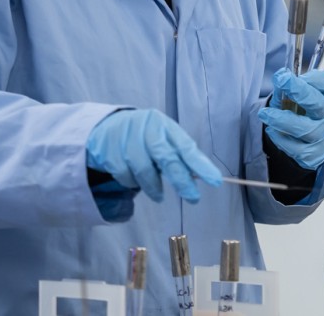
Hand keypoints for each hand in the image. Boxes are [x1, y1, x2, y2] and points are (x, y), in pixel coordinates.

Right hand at [85, 109, 222, 202]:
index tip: (215, 181)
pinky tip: (136, 182)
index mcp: (165, 125)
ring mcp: (127, 139)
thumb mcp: (162, 139)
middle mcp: (147, 129)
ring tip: (159, 195)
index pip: (186, 146)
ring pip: (145, 171)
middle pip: (167, 158)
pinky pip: (126, 176)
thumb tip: (197, 177)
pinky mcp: (110, 151)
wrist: (107, 129)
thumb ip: (177, 154)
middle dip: (182, 181)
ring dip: (154, 188)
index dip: (201, 165)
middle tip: (193, 198)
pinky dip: (132, 184)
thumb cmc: (143, 138)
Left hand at [258, 68, 323, 169]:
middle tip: (281, 81)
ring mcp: (320, 135)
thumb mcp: (292, 97)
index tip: (298, 74)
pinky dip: (281, 139)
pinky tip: (272, 131)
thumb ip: (285, 86)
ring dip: (282, 119)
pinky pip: (296, 148)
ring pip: (305, 129)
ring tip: (264, 113)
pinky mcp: (312, 154)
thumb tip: (280, 76)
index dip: (316, 78)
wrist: (306, 144)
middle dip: (299, 91)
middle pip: (318, 104)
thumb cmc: (299, 113)